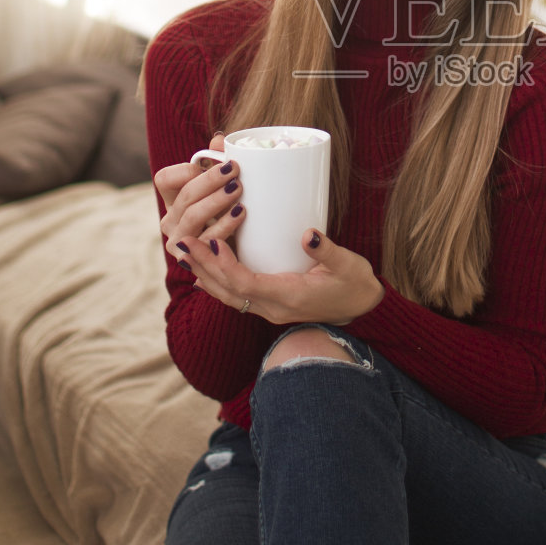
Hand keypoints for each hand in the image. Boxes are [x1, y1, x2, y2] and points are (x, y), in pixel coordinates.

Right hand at [155, 135, 243, 261]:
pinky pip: (205, 240)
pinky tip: (239, 214)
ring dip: (216, 201)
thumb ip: (219, 163)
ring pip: (192, 216)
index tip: (217, 162)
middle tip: (235, 170)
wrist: (240, 254)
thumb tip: (220, 138)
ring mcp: (177, 240)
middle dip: (210, 180)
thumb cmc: (230, 214)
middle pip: (185, 195)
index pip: (165, 178)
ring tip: (238, 190)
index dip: (186, 169)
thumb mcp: (225, 188)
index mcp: (173, 199)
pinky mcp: (190, 259)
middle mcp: (170, 219)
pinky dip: (224, 225)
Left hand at [177, 230, 384, 325]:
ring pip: (228, 296)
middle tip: (182, 242)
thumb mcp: (348, 264)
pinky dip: (217, 282)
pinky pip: (236, 297)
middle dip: (203, 266)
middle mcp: (274, 308)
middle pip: (229, 291)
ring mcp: (271, 310)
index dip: (225, 264)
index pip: (246, 284)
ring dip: (204, 274)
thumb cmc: (355, 284)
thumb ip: (326, 250)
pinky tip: (203, 271)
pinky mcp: (271, 305)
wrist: (363, 309)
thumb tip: (309, 234)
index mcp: (289, 296)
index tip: (213, 240)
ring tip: (184, 253)